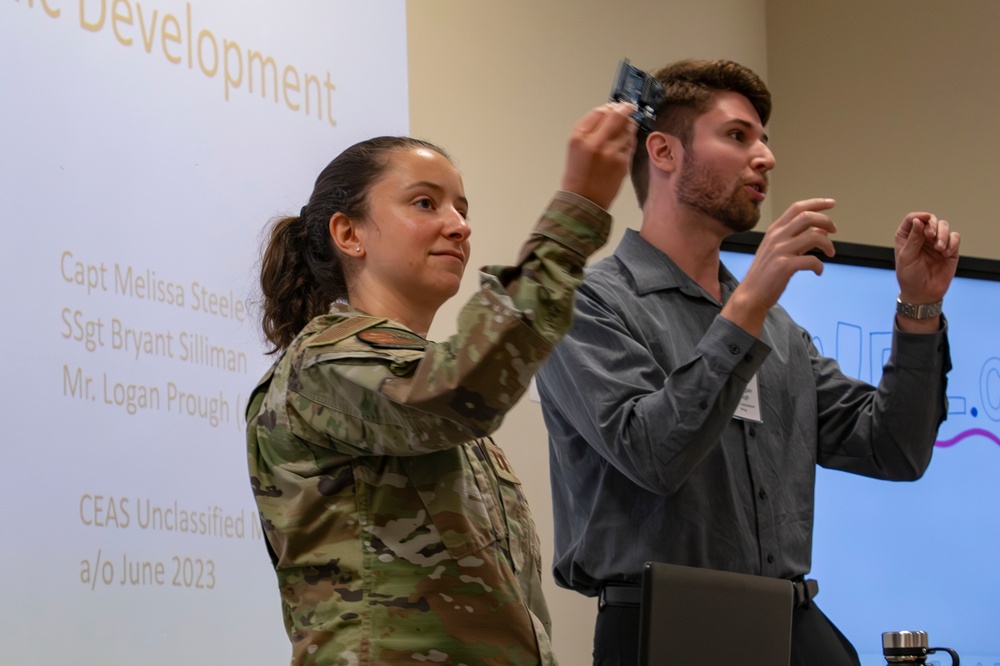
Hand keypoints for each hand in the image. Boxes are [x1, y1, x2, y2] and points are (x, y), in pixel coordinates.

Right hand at [560, 102, 637, 209]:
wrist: (584, 200)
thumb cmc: (577, 176)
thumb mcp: (575, 147)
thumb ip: (589, 129)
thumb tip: (608, 113)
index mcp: (579, 137)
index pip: (598, 112)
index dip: (608, 107)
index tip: (613, 106)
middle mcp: (595, 142)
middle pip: (615, 116)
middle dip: (624, 109)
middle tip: (628, 107)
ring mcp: (611, 152)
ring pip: (627, 129)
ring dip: (628, 125)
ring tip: (627, 126)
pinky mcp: (623, 162)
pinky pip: (630, 144)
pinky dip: (629, 141)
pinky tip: (624, 143)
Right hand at [722, 198, 836, 334]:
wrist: (751, 294)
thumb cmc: (766, 273)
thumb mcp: (779, 250)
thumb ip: (799, 238)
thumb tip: (821, 228)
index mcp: (774, 230)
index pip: (797, 208)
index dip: (816, 203)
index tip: (831, 203)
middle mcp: (776, 237)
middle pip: (807, 216)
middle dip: (826, 220)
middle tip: (834, 230)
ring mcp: (780, 250)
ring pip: (814, 236)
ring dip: (828, 244)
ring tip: (831, 253)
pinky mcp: (784, 266)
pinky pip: (812, 260)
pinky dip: (820, 266)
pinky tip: (818, 271)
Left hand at [894, 212, 959, 303]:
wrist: (923, 293)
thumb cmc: (909, 276)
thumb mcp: (907, 257)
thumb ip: (913, 238)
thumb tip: (918, 220)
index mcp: (907, 237)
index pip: (913, 219)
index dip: (919, 216)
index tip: (925, 219)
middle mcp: (922, 237)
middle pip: (931, 219)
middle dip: (932, 225)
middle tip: (931, 236)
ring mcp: (936, 242)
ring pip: (944, 226)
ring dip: (943, 234)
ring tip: (939, 248)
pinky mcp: (950, 249)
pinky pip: (955, 238)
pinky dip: (952, 242)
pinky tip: (946, 253)